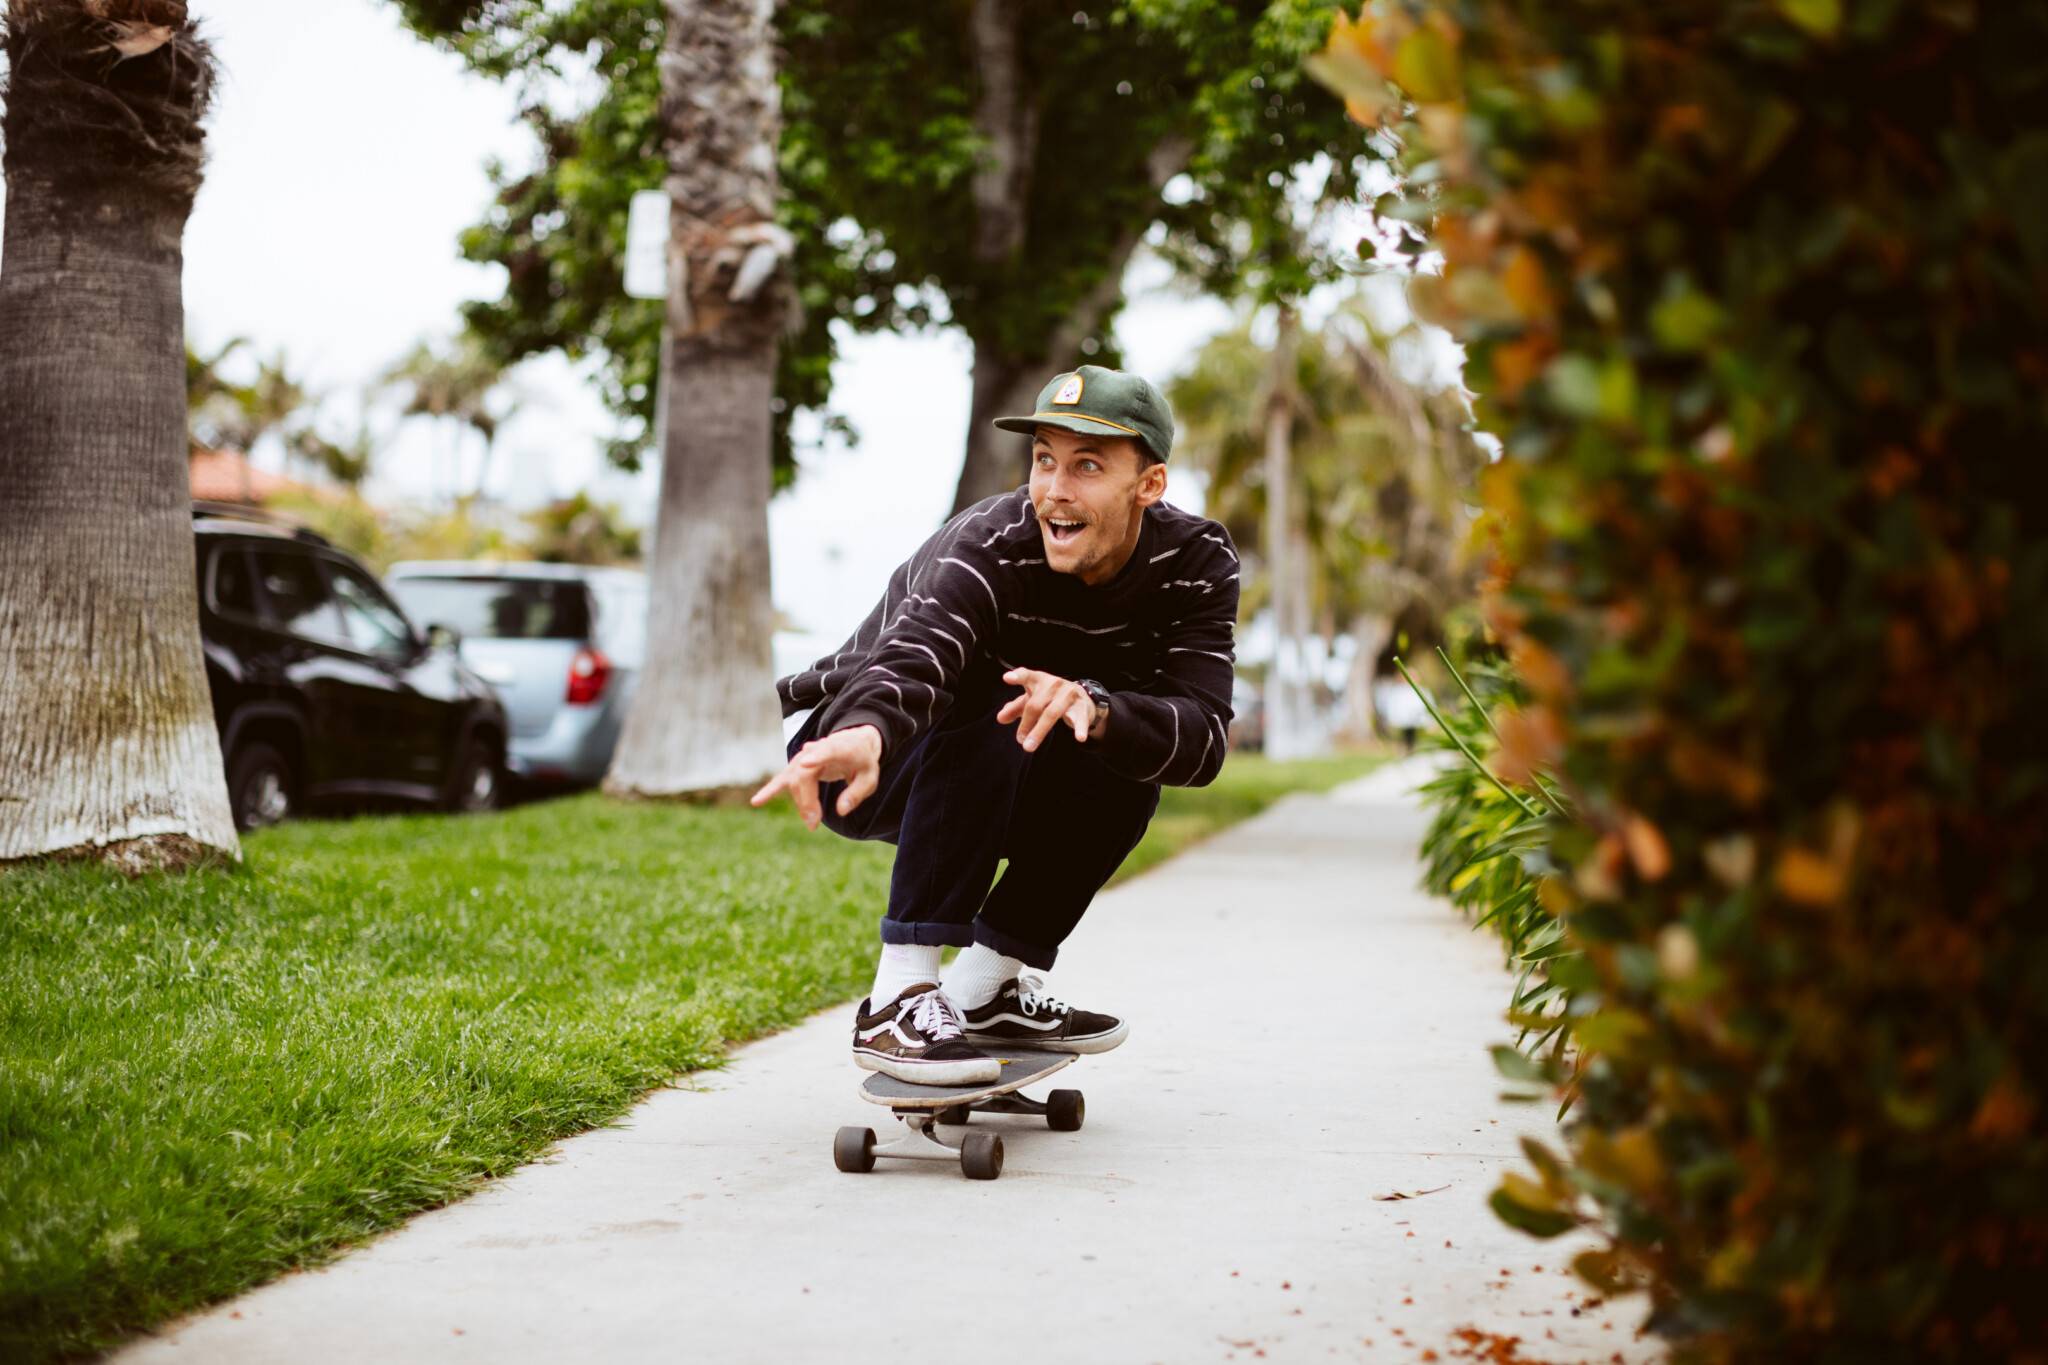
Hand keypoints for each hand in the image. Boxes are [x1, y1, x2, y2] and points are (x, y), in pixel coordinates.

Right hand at [749, 724, 882, 829]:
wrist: (853, 744)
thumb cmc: (862, 762)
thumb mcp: (870, 778)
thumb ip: (856, 793)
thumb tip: (840, 811)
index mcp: (840, 747)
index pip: (827, 750)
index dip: (815, 757)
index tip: (805, 763)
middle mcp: (818, 750)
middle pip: (804, 775)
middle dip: (807, 800)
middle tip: (814, 823)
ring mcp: (804, 757)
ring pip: (794, 781)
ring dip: (801, 803)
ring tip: (812, 823)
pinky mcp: (797, 767)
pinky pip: (781, 780)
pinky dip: (770, 791)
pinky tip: (756, 802)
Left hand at [997, 668, 1096, 750]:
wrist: (1082, 698)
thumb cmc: (1051, 698)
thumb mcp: (1033, 700)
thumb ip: (1016, 708)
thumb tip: (1000, 718)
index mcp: (1039, 680)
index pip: (1027, 675)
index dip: (1017, 676)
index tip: (1007, 678)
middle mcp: (1053, 684)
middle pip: (1036, 704)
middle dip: (1026, 723)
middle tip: (1020, 740)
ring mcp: (1068, 695)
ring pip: (1052, 713)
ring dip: (1039, 731)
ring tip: (1029, 746)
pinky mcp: (1081, 707)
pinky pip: (1079, 719)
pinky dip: (1079, 728)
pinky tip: (1079, 738)